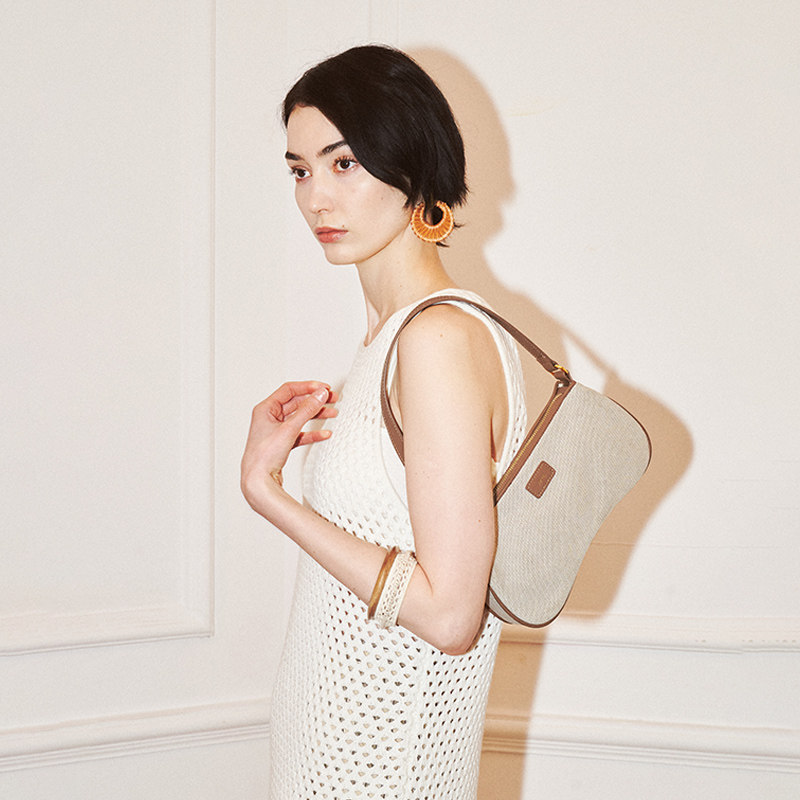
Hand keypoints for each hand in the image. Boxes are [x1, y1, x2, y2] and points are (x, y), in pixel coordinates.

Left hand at [241, 381, 336, 514]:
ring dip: (316, 415)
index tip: (324, 389)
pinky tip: (324, 434)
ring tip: (332, 413)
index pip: (289, 390)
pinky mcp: (282, 443)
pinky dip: (312, 433)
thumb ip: (307, 410)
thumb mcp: (289, 429)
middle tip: (332, 399)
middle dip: (315, 401)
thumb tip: (320, 395)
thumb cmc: (263, 456)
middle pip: (296, 403)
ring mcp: (276, 431)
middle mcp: (269, 417)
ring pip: (300, 418)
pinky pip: (300, 433)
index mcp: (265, 409)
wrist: (258, 480)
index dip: (308, 387)